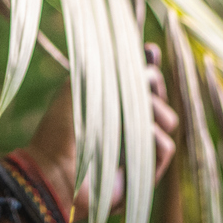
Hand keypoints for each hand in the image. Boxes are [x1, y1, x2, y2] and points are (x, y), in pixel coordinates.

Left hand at [20, 44, 181, 206]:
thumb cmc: (61, 128)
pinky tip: (142, 133)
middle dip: (154, 84)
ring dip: (156, 110)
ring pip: (168, 120)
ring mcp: (136, 148)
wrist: (54, 170)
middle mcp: (126, 125)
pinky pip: (166, 148)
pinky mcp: (143, 172)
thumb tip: (141, 50)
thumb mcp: (80, 87)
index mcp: (111, 104)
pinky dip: (156, 138)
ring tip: (138, 110)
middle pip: (159, 97)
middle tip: (145, 80)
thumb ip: (108, 68)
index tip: (149, 52)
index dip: (148, 66)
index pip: (141, 82)